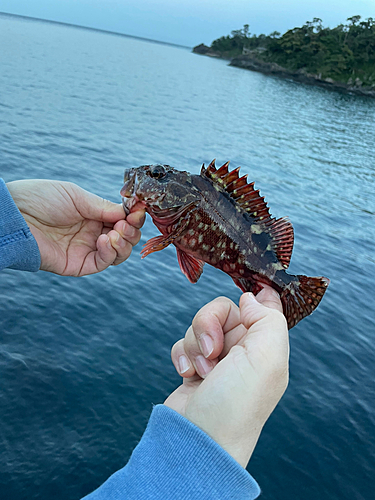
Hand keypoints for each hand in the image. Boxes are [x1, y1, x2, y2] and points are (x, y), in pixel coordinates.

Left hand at [7, 180, 144, 275]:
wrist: (15, 216)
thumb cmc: (40, 199)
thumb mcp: (76, 196)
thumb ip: (103, 207)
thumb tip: (129, 213)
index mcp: (93, 215)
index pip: (122, 221)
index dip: (133, 218)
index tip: (139, 211)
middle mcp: (92, 234)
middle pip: (125, 239)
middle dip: (131, 231)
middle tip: (127, 224)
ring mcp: (85, 250)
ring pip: (118, 254)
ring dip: (124, 243)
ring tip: (115, 233)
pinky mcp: (78, 265)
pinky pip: (102, 264)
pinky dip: (110, 253)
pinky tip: (105, 240)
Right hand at [165, 285, 288, 467]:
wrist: (197, 439)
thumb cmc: (235, 404)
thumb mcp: (266, 359)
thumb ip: (267, 319)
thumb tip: (251, 298)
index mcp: (267, 347)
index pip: (266, 306)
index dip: (255, 293)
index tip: (243, 288)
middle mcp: (244, 350)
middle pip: (224, 309)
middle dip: (210, 323)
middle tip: (213, 348)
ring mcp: (218, 359)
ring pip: (201, 324)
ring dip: (196, 342)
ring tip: (203, 370)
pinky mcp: (194, 366)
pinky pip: (184, 341)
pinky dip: (183, 354)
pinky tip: (187, 375)